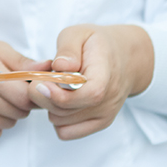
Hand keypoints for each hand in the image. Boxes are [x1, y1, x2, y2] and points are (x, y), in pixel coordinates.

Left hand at [28, 24, 154, 139]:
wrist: (126, 59)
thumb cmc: (98, 45)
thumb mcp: (80, 33)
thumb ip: (68, 48)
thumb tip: (60, 66)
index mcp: (106, 75)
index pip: (88, 95)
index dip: (59, 95)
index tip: (40, 84)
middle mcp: (108, 100)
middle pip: (65, 111)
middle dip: (43, 96)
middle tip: (41, 79)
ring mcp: (105, 115)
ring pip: (60, 122)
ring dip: (49, 106)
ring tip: (55, 87)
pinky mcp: (98, 124)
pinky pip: (65, 132)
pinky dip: (56, 119)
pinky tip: (60, 101)